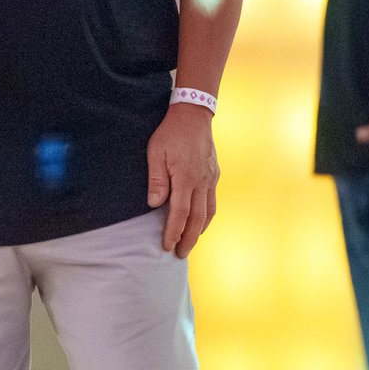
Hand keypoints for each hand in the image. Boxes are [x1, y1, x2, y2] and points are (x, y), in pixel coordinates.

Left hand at [146, 102, 218, 257]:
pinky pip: (212, 202)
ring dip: (199, 231)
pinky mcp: (214, 175)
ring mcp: (210, 179)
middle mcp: (201, 182)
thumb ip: (156, 179)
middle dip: (188, 239)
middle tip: (180, 254)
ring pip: (208, 212)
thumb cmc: (171, 133)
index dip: (173, 232)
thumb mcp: (155, 153)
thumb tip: (154, 204)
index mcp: (186, 178)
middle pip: (197, 219)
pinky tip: (200, 223)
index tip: (167, 246)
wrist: (194, 115)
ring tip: (190, 243)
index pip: (179, 213)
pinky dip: (207, 217)